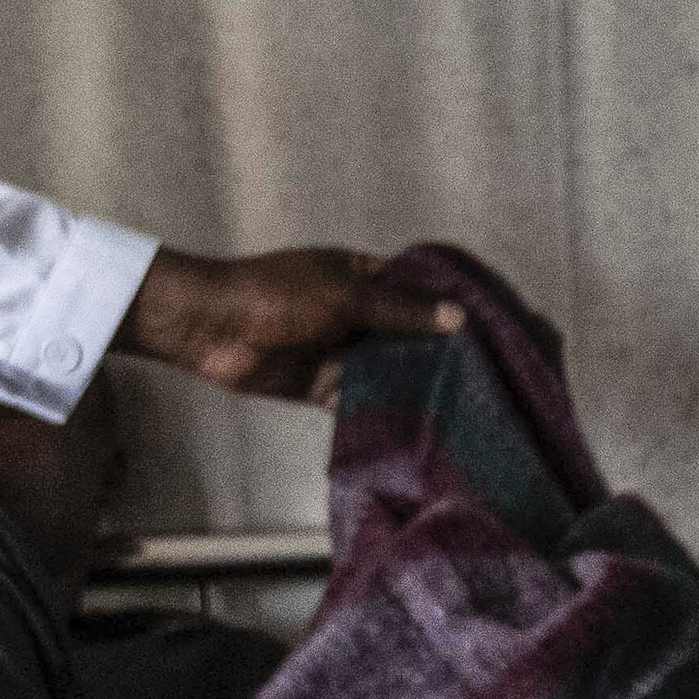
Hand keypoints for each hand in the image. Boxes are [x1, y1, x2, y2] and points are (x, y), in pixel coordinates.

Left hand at [120, 243, 455, 402]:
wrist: (212, 327)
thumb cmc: (276, 295)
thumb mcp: (346, 296)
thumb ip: (400, 310)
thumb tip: (456, 317)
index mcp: (359, 275)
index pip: (413, 287)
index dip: (445, 303)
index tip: (487, 322)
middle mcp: (353, 312)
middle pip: (403, 331)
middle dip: (435, 349)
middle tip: (485, 371)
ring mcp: (337, 349)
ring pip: (384, 367)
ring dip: (411, 382)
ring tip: (461, 402)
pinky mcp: (321, 385)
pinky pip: (357, 398)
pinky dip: (380, 408)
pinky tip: (416, 424)